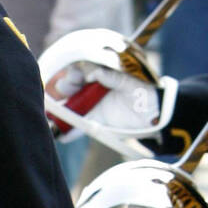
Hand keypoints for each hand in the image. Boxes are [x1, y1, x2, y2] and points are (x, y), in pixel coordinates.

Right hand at [46, 62, 160, 132]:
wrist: (156, 114)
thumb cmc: (146, 92)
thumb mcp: (132, 83)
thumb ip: (115, 78)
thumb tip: (97, 73)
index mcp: (101, 75)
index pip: (81, 71)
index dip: (75, 73)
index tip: (76, 77)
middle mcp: (92, 89)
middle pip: (71, 87)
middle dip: (65, 88)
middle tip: (66, 90)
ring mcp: (92, 106)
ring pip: (71, 106)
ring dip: (60, 111)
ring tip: (52, 115)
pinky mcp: (94, 121)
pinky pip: (79, 126)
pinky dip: (70, 131)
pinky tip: (62, 136)